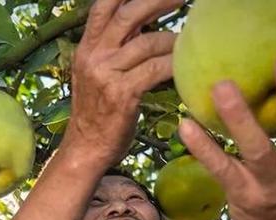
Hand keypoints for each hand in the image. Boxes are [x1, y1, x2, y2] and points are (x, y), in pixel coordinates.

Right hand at [65, 0, 182, 166]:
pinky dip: (174, 65)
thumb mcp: (95, 75)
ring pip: (147, 43)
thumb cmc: (97, 114)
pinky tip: (185, 66)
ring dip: (173, 40)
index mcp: (87, 48)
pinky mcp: (122, 94)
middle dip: (158, 1)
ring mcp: (106, 74)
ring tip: (190, 41)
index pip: (104, 6)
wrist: (85, 149)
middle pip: (128, 14)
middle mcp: (93, 55)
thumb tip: (145, 28)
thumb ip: (113, 50)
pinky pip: (155, 69)